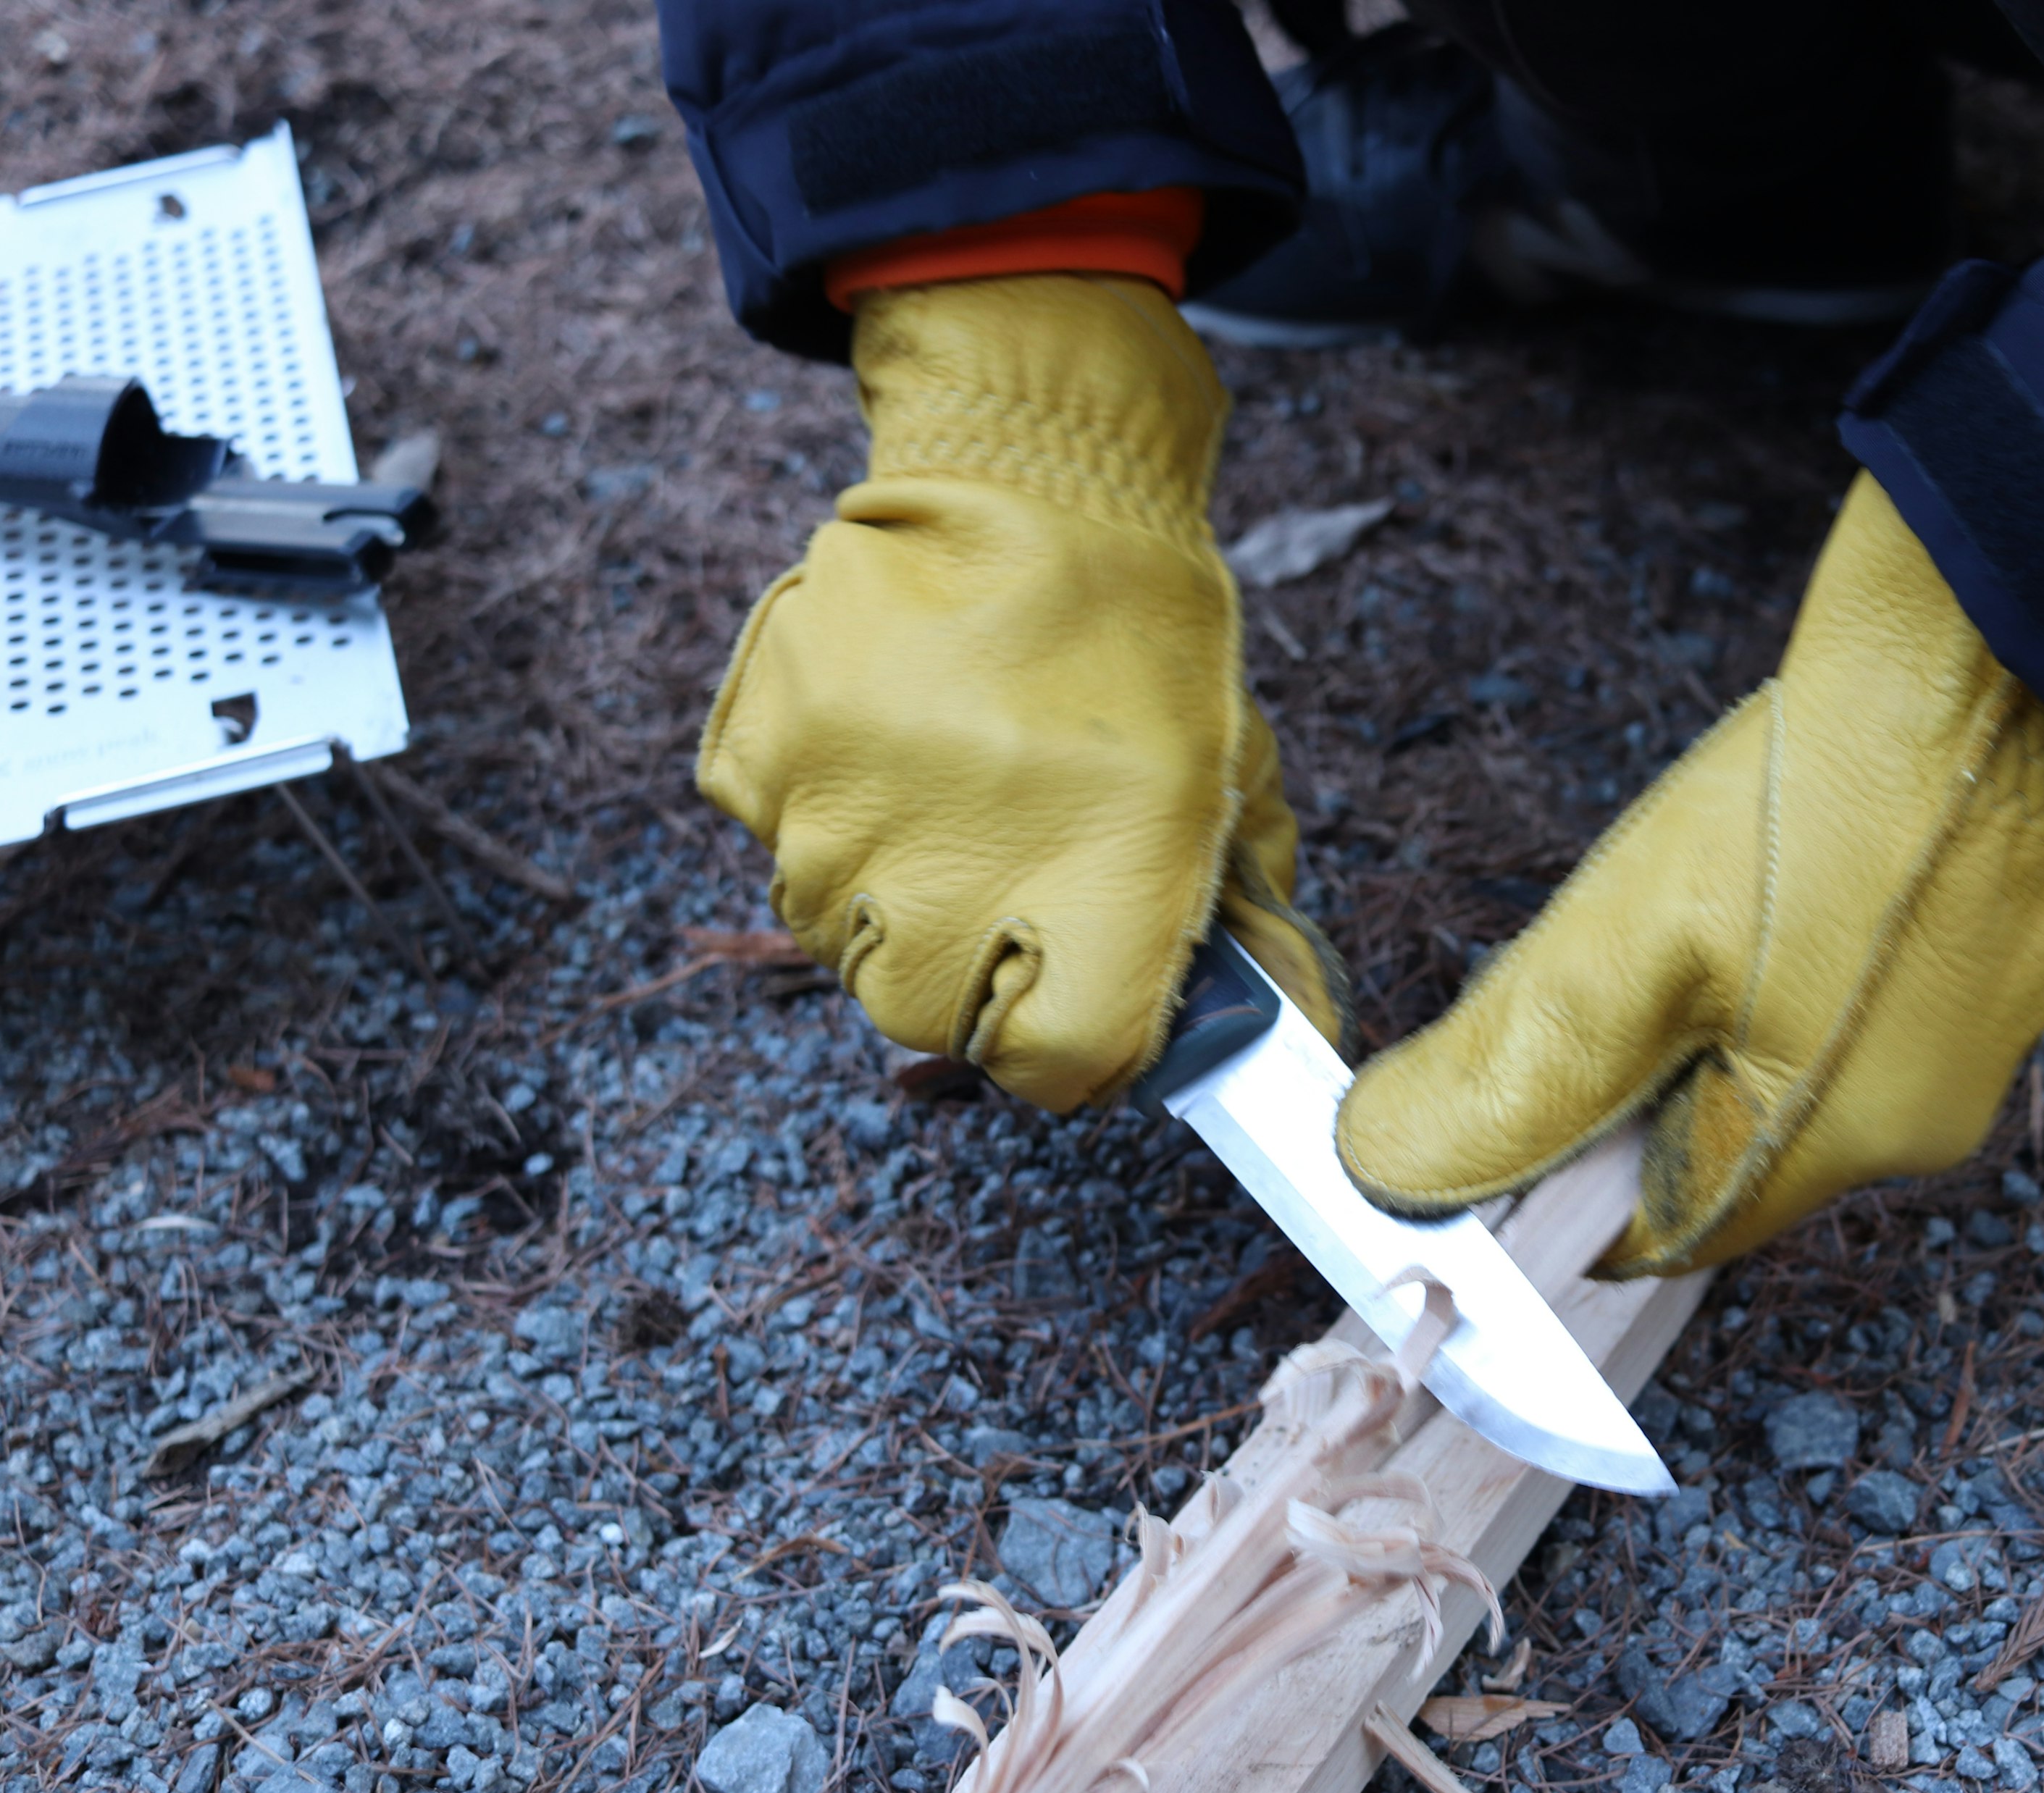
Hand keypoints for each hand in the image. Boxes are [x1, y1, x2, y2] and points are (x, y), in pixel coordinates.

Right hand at [697, 274, 1346, 1110]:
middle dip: (962, 980)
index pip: (1050, 1063)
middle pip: (920, 1014)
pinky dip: (818, 810)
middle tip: (998, 893)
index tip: (1073, 1015)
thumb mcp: (1235, 783)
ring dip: (880, 897)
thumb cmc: (1152, 648)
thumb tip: (1276, 1041)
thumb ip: (1248, 925)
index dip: (1066, 1051)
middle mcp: (954, 859)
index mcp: (1102, 879)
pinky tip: (886, 745)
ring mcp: (842, 803)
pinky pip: (773, 835)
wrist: (1041, 480)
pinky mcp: (766, 743)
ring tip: (943, 802)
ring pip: (830, 935)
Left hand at [1336, 474, 2043, 1274]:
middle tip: (1623, 941)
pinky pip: (1885, 977)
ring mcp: (1996, 1024)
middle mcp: (1933, 1115)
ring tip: (1723, 873)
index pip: (1666, 1231)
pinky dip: (1823, 936)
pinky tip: (1807, 847)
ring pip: (1806, 1054)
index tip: (1513, 1091)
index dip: (1570, 1176)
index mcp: (1842, 1140)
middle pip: (1733, 1141)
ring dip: (1734, 995)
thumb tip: (1391, 1168)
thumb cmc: (1837, 776)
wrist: (2018, 623)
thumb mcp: (1630, 937)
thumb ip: (1513, 1075)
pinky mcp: (2032, 935)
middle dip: (1653, 1067)